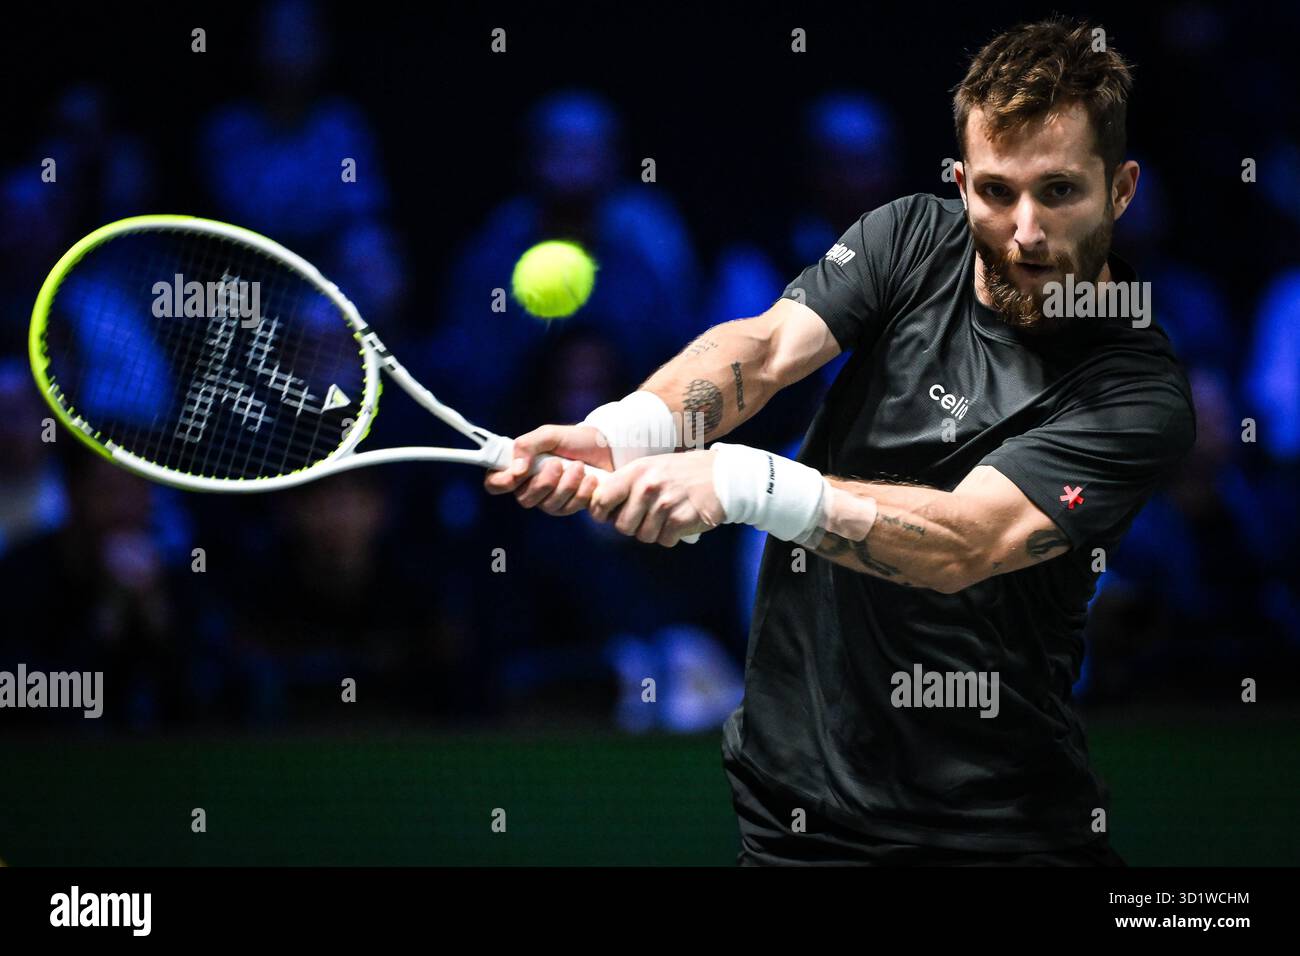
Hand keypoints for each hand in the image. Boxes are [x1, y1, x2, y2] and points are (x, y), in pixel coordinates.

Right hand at [483, 424, 612, 515]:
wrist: (608, 448)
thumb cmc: (574, 440)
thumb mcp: (549, 435)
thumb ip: (527, 446)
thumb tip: (516, 469)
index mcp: (519, 467)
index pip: (495, 483)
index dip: (501, 482)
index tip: (517, 474)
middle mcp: (530, 486)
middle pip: (524, 499)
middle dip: (544, 482)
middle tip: (558, 463)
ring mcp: (549, 500)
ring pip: (548, 506)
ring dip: (566, 485)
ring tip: (579, 466)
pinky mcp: (569, 507)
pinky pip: (568, 509)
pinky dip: (581, 493)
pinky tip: (591, 479)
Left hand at [588, 449, 722, 546]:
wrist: (725, 476)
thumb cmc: (685, 472)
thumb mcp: (654, 466)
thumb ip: (629, 483)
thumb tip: (602, 506)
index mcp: (637, 471)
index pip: (601, 498)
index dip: (601, 512)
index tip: (608, 516)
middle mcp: (647, 487)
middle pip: (622, 526)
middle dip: (633, 526)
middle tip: (647, 517)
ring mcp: (664, 504)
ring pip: (643, 536)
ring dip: (654, 532)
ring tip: (666, 517)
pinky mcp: (680, 520)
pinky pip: (664, 540)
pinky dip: (671, 536)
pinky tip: (680, 521)